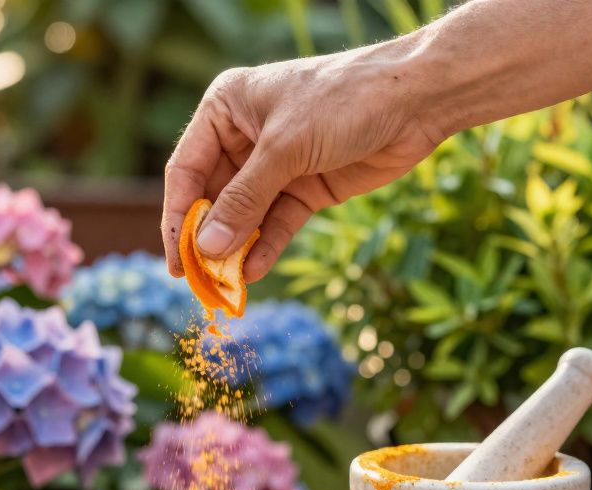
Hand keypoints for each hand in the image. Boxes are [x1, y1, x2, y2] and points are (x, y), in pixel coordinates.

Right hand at [162, 43, 443, 280]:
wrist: (416, 100)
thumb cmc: (343, 101)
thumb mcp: (285, 148)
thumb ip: (244, 200)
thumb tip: (206, 248)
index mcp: (225, 109)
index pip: (186, 170)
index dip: (177, 216)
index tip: (175, 258)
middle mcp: (244, 137)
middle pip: (213, 198)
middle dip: (207, 240)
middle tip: (201, 282)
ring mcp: (276, 165)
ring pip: (244, 216)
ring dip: (235, 250)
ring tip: (226, 286)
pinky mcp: (306, 187)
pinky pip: (276, 224)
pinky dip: (265, 248)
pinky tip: (254, 272)